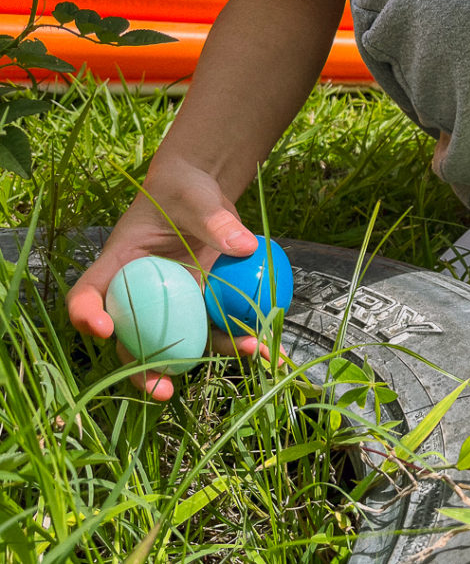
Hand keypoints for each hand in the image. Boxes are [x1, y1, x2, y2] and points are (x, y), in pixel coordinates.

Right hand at [66, 156, 272, 400]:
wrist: (207, 196)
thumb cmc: (186, 190)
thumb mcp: (197, 197)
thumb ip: (214, 219)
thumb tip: (243, 246)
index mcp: (119, 264)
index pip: (88, 293)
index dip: (88, 314)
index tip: (102, 329)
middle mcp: (141, 294)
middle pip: (132, 339)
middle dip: (144, 371)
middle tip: (162, 390)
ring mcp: (174, 304)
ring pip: (182, 342)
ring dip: (211, 356)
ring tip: (250, 352)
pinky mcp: (204, 306)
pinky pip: (219, 329)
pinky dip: (243, 340)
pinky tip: (271, 351)